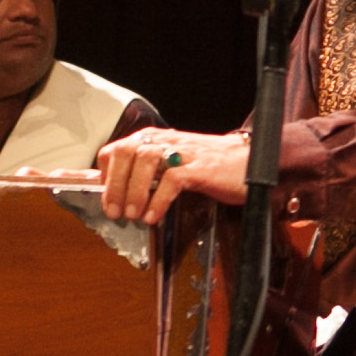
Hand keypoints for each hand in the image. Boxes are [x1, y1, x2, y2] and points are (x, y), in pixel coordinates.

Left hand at [96, 126, 250, 223]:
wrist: (252, 160)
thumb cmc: (211, 165)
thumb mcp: (174, 163)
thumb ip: (147, 172)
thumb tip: (117, 189)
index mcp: (156, 139)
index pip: (117, 149)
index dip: (104, 174)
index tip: (103, 197)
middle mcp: (166, 141)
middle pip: (126, 153)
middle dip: (113, 185)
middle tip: (113, 211)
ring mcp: (184, 152)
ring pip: (145, 162)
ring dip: (133, 191)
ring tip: (133, 215)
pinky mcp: (200, 168)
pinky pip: (172, 181)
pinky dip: (158, 200)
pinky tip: (154, 216)